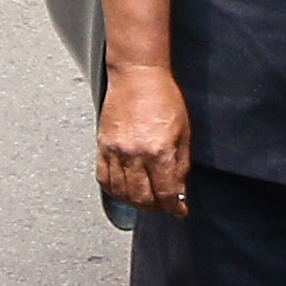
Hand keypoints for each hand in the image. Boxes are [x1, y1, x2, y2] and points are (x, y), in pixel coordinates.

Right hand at [97, 62, 192, 217]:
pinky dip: (115, 191)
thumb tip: (179, 190)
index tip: (178, 210)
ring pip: (122, 193)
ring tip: (146, 200)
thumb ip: (181, 164)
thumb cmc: (163, 97)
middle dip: (155, 207)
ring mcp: (115, 151)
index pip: (165, 192)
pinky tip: (124, 190)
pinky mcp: (102, 146)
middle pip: (142, 198)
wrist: (137, 75)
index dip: (174, 207)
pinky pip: (104, 179)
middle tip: (163, 206)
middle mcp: (135, 154)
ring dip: (135, 202)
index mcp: (159, 150)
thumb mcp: (183, 132)